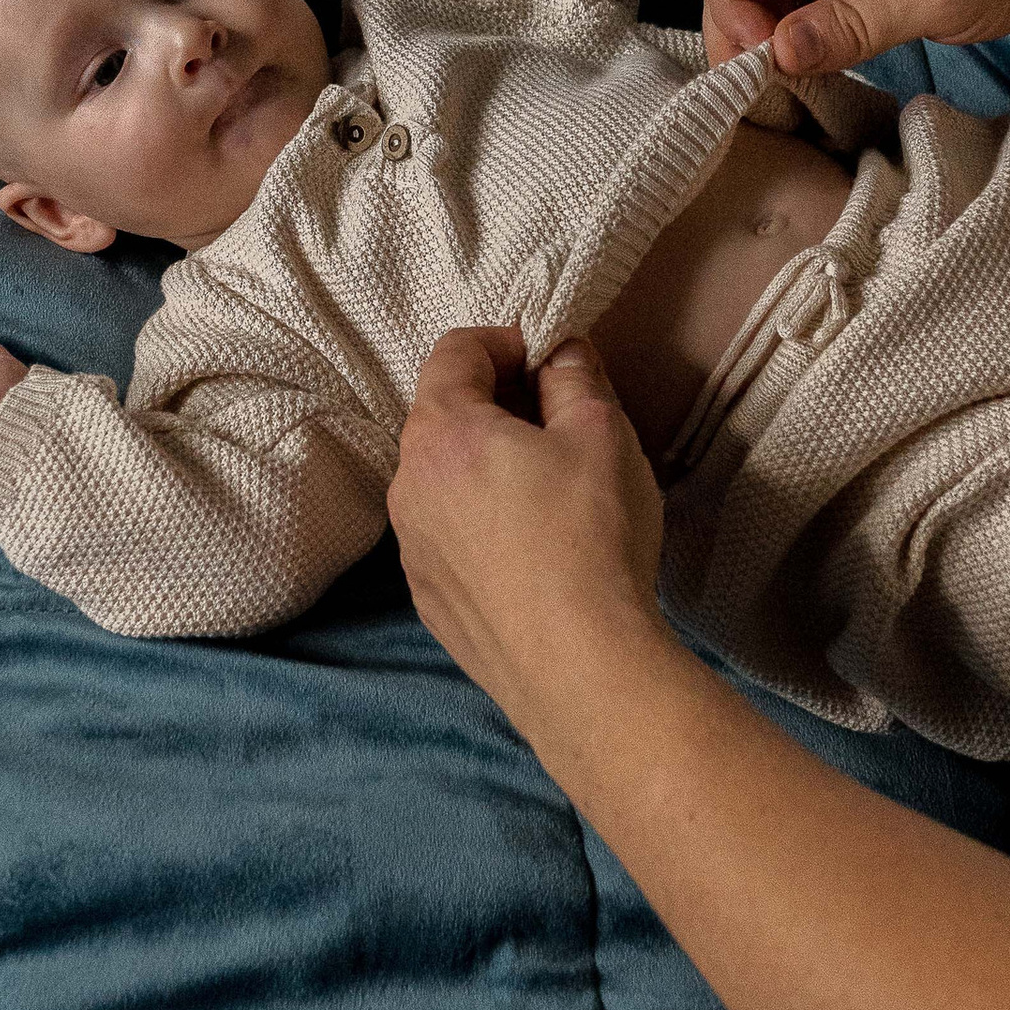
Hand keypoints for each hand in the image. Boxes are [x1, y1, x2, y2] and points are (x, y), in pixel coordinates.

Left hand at [388, 327, 669, 723]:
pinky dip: (481, 525)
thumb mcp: (601, 433)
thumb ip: (575, 377)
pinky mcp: (429, 600)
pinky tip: (533, 551)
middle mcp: (408, 486)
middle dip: (495, 406)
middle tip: (557, 423)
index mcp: (443, 432)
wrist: (580, 667)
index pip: (453, 352)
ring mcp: (412, 548)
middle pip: (442, 417)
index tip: (547, 361)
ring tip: (548, 491)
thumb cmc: (591, 537)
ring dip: (484, 468)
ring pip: (443, 481)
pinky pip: (449, 538)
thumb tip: (561, 353)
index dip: (503, 342)